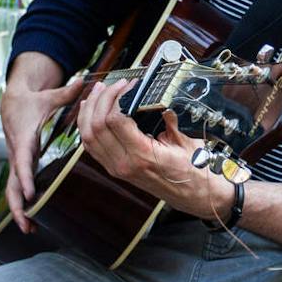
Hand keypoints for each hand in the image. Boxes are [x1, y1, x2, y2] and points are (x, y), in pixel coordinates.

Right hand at [2, 75, 87, 232]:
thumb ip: (67, 92)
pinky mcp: (20, 165)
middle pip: (13, 183)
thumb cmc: (31, 101)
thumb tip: (85, 81)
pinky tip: (32, 220)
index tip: (30, 194)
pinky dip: (22, 204)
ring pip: (13, 189)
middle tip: (26, 223)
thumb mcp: (48, 96)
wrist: (11, 102)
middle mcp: (17, 153)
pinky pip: (18, 188)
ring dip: (19, 210)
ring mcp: (17, 161)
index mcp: (24, 138)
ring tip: (29, 229)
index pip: (23, 161)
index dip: (25, 177)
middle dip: (18, 204)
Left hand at [75, 79, 225, 219]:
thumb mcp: (186, 142)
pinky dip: (87, 127)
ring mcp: (116, 168)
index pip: (115, 121)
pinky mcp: (114, 169)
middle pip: (96, 126)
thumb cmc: (194, 171)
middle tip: (110, 84)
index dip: (118, 97)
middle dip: (100, 99)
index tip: (129, 85)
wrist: (194, 197)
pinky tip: (91, 113)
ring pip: (87, 137)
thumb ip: (170, 122)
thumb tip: (160, 102)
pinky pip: (92, 147)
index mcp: (142, 156)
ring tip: (97, 93)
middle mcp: (124, 164)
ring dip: (88, 112)